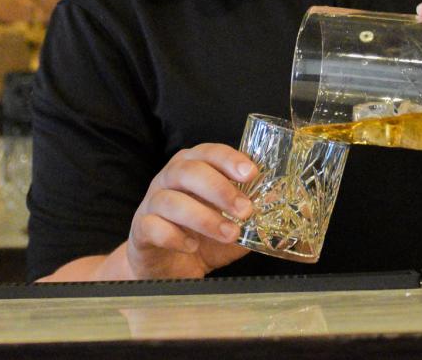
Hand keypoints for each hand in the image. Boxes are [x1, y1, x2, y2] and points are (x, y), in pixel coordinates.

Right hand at [125, 143, 257, 278]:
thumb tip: (281, 204)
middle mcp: (168, 179)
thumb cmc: (200, 238)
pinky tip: (192, 246)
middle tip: (245, 209)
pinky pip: (153, 226)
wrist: (167, 268)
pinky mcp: (140, 229)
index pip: (208, 152)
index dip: (229, 159)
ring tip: (229, 234)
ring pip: (171, 200)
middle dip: (220, 188)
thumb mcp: (231, 224)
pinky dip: (175, 236)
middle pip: (188, 171)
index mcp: (192, 168)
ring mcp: (151, 203)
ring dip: (204, 217)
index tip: (251, 173)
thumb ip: (251, 214)